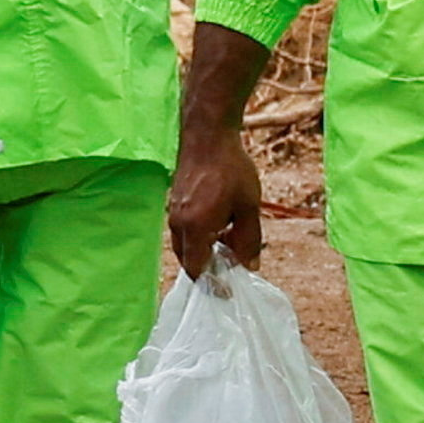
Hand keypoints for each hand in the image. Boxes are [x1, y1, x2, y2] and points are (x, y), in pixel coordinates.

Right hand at [168, 15, 272, 270]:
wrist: (208, 134)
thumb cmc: (230, 168)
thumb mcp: (248, 206)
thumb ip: (249, 240)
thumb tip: (249, 267)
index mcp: (194, 229)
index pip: (197, 270)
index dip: (212, 283)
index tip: (229, 288)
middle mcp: (178, 224)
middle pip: (189, 260)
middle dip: (210, 266)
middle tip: (234, 261)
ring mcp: (173, 212)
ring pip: (187, 245)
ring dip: (207, 249)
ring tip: (232, 237)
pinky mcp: (175, 202)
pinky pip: (185, 229)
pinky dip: (201, 234)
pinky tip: (222, 220)